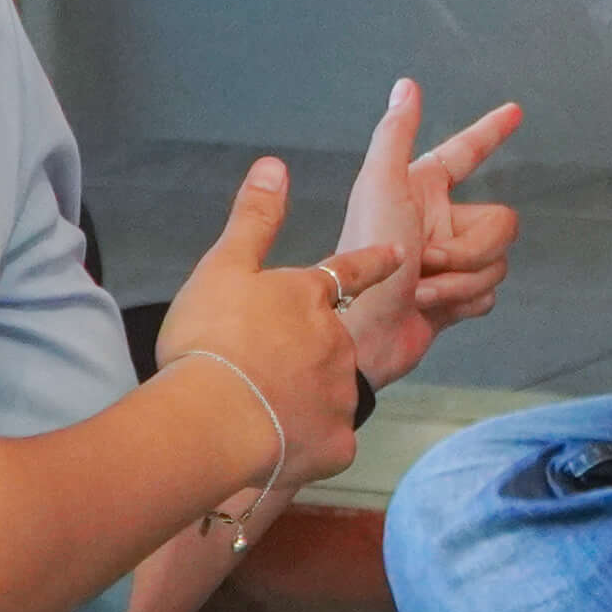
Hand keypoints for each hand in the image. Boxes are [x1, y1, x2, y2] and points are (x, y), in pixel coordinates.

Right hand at [158, 157, 396, 493]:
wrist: (216, 416)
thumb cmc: (212, 337)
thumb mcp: (224, 267)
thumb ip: (255, 219)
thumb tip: (275, 165)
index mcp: (311, 295)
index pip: (353, 270)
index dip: (374, 262)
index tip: (398, 254)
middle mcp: (339, 339)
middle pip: (331, 341)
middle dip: (306, 353)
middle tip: (260, 367)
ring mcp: (342, 391)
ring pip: (328, 393)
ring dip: (303, 400)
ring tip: (257, 410)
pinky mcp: (340, 442)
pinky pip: (327, 443)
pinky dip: (306, 445)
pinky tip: (274, 446)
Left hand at [332, 80, 524, 387]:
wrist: (363, 334)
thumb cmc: (366, 257)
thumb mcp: (380, 188)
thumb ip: (395, 135)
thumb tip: (406, 85)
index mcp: (421, 190)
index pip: (466, 152)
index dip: (490, 132)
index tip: (514, 112)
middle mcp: (438, 221)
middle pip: (500, 222)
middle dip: (470, 248)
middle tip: (429, 260)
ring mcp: (448, 262)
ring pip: (497, 261)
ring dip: (462, 281)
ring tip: (421, 290)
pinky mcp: (454, 299)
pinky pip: (489, 294)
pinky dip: (463, 303)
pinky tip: (433, 310)